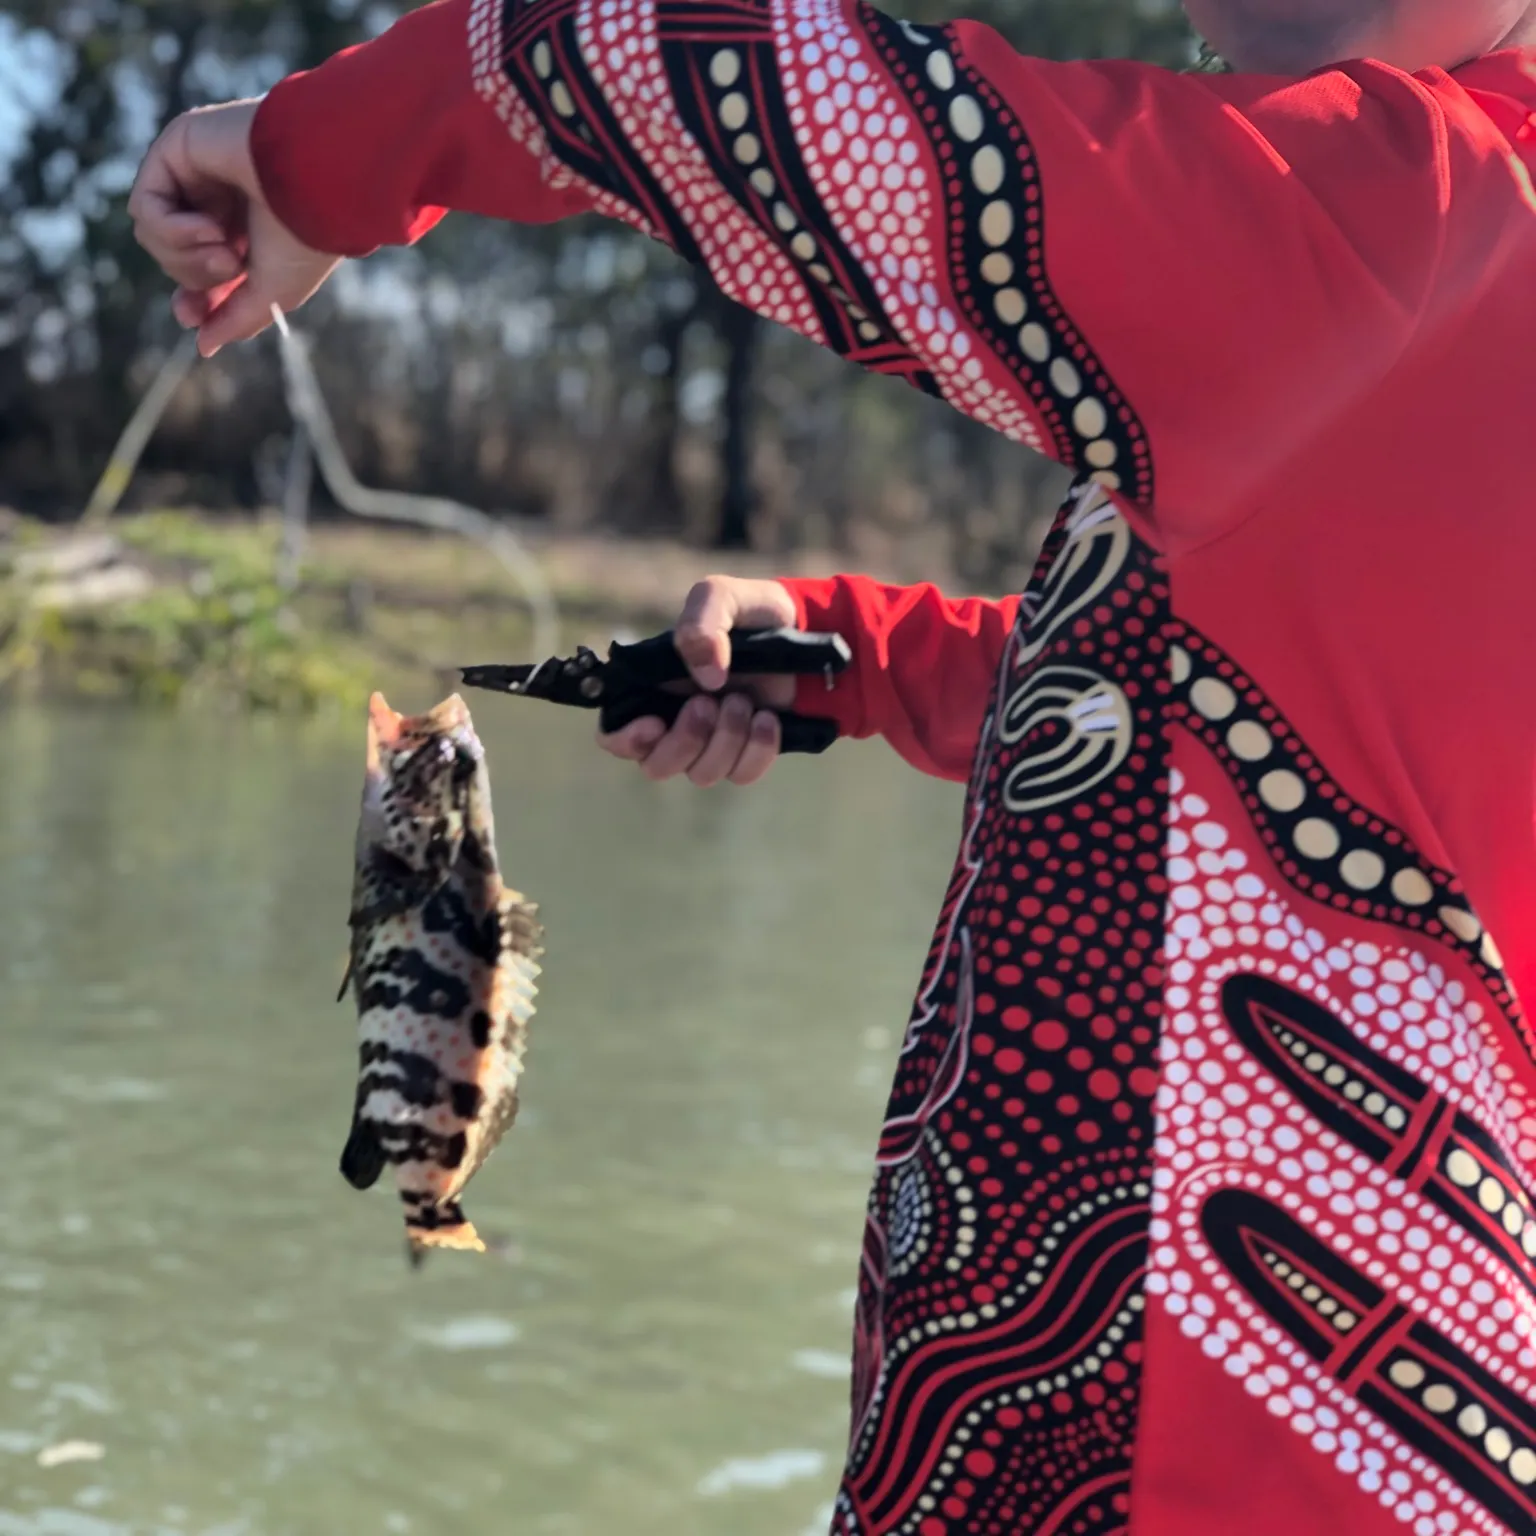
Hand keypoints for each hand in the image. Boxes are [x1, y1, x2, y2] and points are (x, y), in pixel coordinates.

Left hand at [128, 100, 339, 356]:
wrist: (318, 183)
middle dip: (195, 275)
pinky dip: (172, 230)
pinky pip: (145, 207)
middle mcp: (217, 201)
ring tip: (223, 247)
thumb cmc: (306, 237)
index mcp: (244, 231)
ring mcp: (193, 173)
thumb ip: (235, 320)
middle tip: (231, 265)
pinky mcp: (175, 150)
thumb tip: (202, 347)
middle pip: (171, 258)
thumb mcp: (272, 295)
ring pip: (152, 235)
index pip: (197, 272)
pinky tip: (208, 226)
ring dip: (184, 255)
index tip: (190, 315)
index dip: (191, 297)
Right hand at [598, 576, 798, 785]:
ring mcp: (711, 742)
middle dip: (685, 740)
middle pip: (657, 766)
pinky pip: (742, 775)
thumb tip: (706, 677)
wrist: (800, 626)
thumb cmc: (746, 611)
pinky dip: (757, 750)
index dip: (627, 741)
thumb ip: (700, 626)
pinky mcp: (746, 752)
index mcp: (652, 689)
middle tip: (708, 701)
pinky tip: (768, 718)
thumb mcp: (718, 597)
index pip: (615, 736)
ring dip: (725, 739)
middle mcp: (675, 723)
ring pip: (702, 774)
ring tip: (743, 700)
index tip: (655, 723)